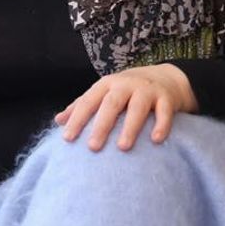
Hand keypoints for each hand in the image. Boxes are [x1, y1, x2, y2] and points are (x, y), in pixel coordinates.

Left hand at [54, 64, 197, 150]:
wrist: (166, 78)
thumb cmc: (128, 90)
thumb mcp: (104, 93)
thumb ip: (83, 105)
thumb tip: (58, 121)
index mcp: (107, 85)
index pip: (88, 101)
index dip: (77, 119)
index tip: (67, 139)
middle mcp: (126, 84)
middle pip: (111, 104)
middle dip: (101, 125)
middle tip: (93, 147)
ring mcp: (147, 90)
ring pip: (137, 108)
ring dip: (130, 127)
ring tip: (122, 147)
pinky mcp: (166, 98)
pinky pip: (164, 112)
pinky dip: (161, 125)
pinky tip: (156, 140)